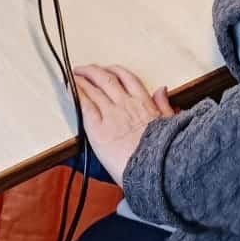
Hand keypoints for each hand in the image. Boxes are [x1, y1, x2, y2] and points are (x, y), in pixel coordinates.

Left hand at [73, 64, 175, 182]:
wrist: (151, 170)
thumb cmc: (161, 154)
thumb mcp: (169, 124)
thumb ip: (164, 105)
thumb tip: (161, 90)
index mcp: (143, 103)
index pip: (126, 78)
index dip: (114, 71)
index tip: (108, 70)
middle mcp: (125, 104)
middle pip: (106, 79)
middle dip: (93, 71)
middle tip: (85, 70)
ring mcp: (110, 114)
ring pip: (93, 89)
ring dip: (82, 80)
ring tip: (73, 77)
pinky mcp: (97, 128)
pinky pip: (84, 105)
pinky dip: (76, 95)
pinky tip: (70, 90)